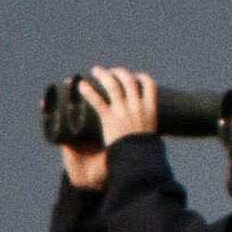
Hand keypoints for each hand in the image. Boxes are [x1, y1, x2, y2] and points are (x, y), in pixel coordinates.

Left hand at [65, 64, 152, 183]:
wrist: (138, 160)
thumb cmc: (144, 153)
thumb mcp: (150, 137)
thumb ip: (144, 130)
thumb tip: (143, 133)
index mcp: (150, 110)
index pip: (149, 85)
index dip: (141, 77)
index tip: (135, 76)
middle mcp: (137, 107)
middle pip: (129, 80)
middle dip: (119, 72)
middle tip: (111, 71)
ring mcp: (123, 111)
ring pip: (113, 85)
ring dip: (103, 75)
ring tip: (95, 71)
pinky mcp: (110, 119)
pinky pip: (97, 101)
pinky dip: (88, 91)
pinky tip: (81, 85)